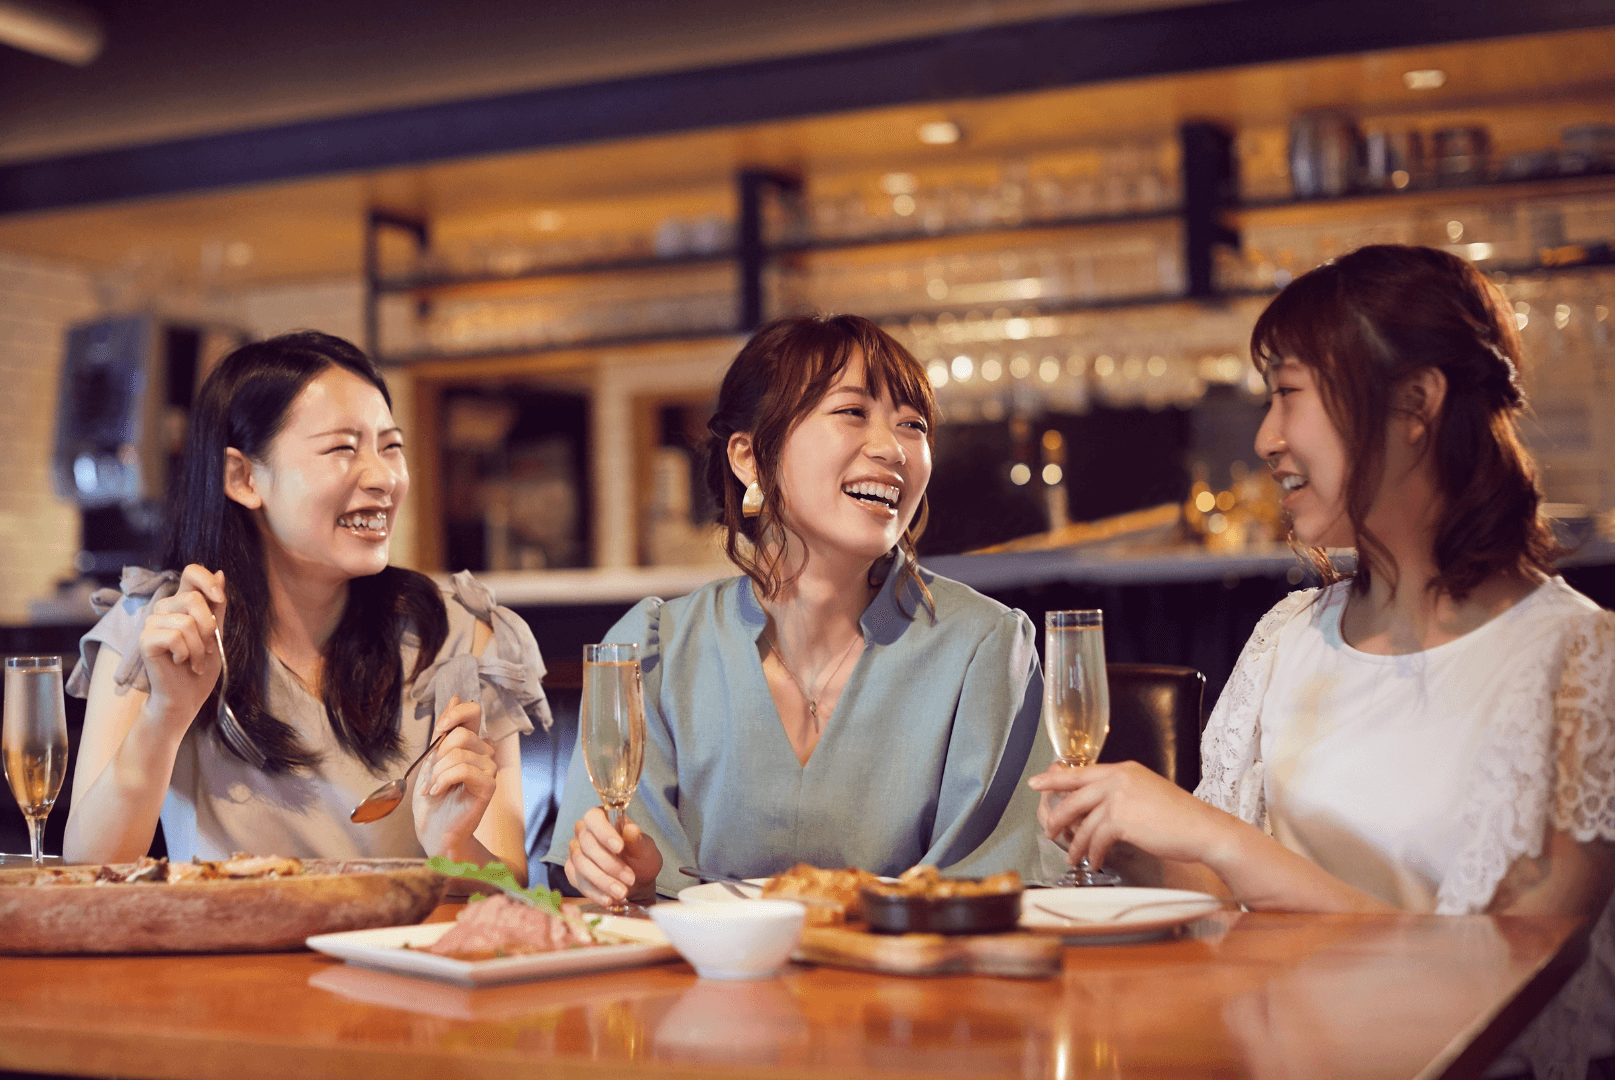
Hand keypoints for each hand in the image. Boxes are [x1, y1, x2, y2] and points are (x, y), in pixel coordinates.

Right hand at [138, 564, 225, 732]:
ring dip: (200, 647)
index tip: (219, 598)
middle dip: (209, 627)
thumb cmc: (200, 666)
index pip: (191, 571)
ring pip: (187, 621)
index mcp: (182, 603)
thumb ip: (217, 606)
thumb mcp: (216, 633)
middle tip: (208, 648)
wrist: (186, 698)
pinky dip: (187, 653)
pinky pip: (175, 636)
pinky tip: (181, 662)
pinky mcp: (144, 640)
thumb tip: (220, 573)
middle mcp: (164, 608)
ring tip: (195, 661)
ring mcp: (151, 623)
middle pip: (193, 598)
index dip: (207, 580)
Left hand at [412, 695, 497, 860]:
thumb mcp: (432, 757)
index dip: (455, 713)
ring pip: (460, 753)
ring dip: (438, 773)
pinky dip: (444, 780)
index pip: (472, 712)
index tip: (438, 728)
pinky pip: (464, 770)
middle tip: (431, 777)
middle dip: (438, 755)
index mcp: (471, 743)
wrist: (433, 829)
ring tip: (433, 789)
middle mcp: (484, 752)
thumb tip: (455, 696)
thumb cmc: (433, 797)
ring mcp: (489, 769)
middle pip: (461, 734)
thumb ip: (444, 730)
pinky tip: (438, 792)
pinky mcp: (489, 785)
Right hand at [564, 806, 661, 904]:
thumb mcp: (646, 850)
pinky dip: (595, 893)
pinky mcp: (573, 873)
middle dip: (609, 864)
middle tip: (629, 878)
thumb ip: (638, 840)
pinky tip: (609, 899)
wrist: (636, 882)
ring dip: (603, 880)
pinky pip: (579, 882)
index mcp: (602, 818)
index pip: (594, 817)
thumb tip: (631, 830)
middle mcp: (584, 832)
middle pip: (587, 845)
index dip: (604, 832)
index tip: (619, 847)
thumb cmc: (640, 859)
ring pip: (582, 865)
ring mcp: (576, 852)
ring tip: (622, 892)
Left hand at [1029, 760, 1235, 869]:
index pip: (1081, 771)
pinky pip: (1096, 839)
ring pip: (1083, 822)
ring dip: (1075, 844)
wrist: (1203, 830)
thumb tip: (1098, 808)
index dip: (1055, 778)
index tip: (1037, 782)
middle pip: (1073, 795)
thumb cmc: (1180, 818)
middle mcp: (1118, 778)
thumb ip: (1121, 794)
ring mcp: (1119, 797)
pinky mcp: (1122, 819)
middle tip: (1047, 829)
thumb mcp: (1146, 793)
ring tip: (1072, 856)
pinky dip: (1092, 853)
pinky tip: (1094, 861)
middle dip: (1057, 815)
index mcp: (1124, 769)